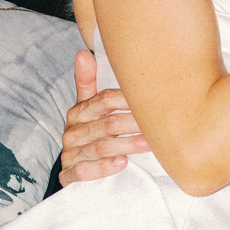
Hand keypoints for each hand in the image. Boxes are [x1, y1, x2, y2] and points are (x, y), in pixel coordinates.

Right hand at [59, 48, 149, 183]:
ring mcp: (71, 154)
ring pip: (100, 148)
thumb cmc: (89, 135)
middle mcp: (73, 132)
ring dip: (126, 145)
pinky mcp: (69, 176)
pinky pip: (83, 171)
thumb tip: (83, 52)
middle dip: (134, 123)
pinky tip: (121, 164)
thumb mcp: (89, 109)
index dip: (128, 98)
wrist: (73, 169)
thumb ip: (88, 82)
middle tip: (160, 123)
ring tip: (149, 144)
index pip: (104, 100)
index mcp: (79, 112)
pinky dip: (102, 168)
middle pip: (107, 125)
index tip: (153, 97)